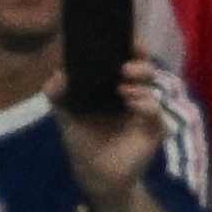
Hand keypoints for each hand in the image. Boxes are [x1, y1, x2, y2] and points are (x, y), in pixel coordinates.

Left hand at [58, 54, 170, 208]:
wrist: (94, 172)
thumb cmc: (82, 140)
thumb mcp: (63, 112)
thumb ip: (56, 91)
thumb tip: (60, 74)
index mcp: (112, 84)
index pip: (125, 58)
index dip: (129, 46)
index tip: (127, 39)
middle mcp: (132, 93)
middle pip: (145, 67)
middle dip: (139, 60)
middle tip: (125, 67)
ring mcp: (144, 111)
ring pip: (152, 86)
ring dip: (140, 82)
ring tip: (122, 89)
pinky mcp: (153, 129)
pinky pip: (155, 110)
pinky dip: (145, 104)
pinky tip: (131, 105)